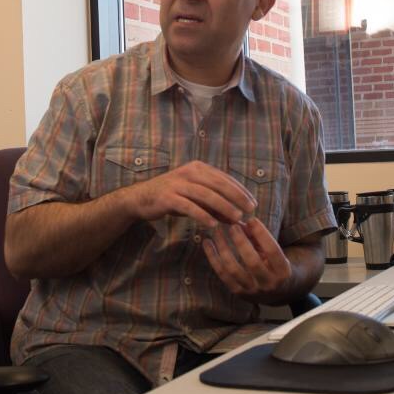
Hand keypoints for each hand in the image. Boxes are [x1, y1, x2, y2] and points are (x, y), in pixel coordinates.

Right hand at [123, 160, 255, 228]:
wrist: (141, 198)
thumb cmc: (172, 197)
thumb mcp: (195, 198)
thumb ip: (215, 205)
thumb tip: (237, 218)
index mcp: (198, 168)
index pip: (224, 178)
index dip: (240, 190)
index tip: (253, 203)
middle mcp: (189, 172)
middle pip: (218, 184)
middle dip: (237, 197)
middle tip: (250, 210)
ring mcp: (178, 184)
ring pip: (206, 195)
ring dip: (223, 207)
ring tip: (236, 218)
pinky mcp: (168, 197)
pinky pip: (189, 206)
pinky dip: (203, 215)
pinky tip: (213, 225)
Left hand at [202, 217, 293, 302]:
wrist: (276, 292)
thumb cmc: (274, 264)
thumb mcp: (273, 251)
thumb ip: (259, 237)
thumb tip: (242, 222)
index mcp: (283, 271)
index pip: (272, 251)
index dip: (262, 234)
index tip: (251, 219)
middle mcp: (269, 283)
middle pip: (252, 262)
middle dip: (241, 242)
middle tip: (233, 225)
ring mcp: (252, 290)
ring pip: (234, 269)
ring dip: (223, 248)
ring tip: (217, 232)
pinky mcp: (238, 293)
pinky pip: (222, 274)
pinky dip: (213, 258)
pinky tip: (207, 243)